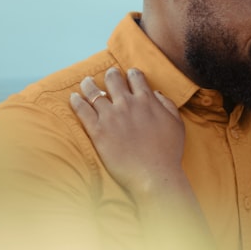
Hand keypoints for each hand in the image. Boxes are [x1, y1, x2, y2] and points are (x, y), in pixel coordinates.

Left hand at [70, 67, 184, 200]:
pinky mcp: (97, 131)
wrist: (154, 175)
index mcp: (147, 100)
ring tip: (86, 82)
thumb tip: (156, 93)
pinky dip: (76, 101)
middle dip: (110, 74)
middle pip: (113, 79)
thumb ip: (167, 104)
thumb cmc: (168, 153)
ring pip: (93, 91)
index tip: (129, 75)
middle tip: (109, 75)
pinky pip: (82, 110)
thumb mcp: (176, 124)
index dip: (132, 73)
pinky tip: (74, 98)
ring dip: (89, 84)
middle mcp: (127, 103)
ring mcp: (110, 116)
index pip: (135, 77)